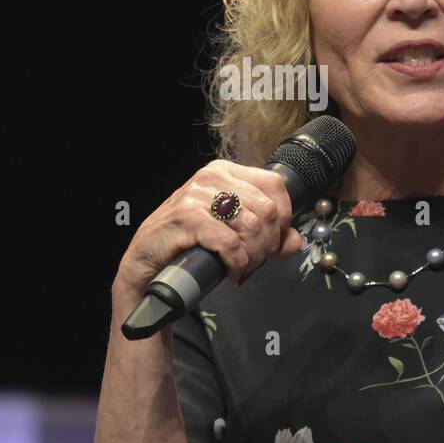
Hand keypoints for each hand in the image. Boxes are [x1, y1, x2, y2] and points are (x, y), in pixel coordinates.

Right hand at [115, 160, 304, 306]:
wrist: (147, 262)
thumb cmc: (187, 243)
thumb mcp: (231, 232)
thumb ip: (267, 235)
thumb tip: (296, 240)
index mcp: (224, 172)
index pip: (275, 185)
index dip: (284, 216)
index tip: (275, 240)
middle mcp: (211, 177)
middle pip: (268, 209)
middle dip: (268, 243)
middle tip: (256, 260)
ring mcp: (197, 195)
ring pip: (252, 226)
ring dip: (253, 256)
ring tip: (243, 267)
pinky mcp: (187, 217)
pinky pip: (230, 243)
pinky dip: (236, 263)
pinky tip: (231, 271)